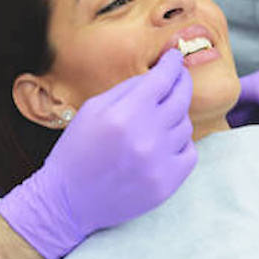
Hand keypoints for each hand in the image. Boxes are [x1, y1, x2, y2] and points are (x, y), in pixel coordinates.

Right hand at [0, 49, 196, 258]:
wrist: (68, 201)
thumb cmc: (78, 151)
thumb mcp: (93, 110)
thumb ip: (128, 88)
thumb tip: (160, 73)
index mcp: (124, 114)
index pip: (162, 79)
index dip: (173, 65)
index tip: (176, 58)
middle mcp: (145, 137)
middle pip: (181, 99)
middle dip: (182, 83)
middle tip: (180, 78)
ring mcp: (158, 161)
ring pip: (186, 125)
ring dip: (176, 118)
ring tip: (157, 120)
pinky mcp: (167, 182)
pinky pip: (190, 152)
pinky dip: (181, 145)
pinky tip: (164, 144)